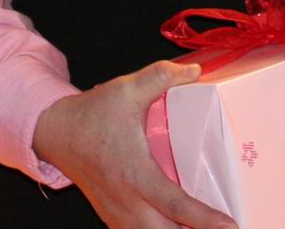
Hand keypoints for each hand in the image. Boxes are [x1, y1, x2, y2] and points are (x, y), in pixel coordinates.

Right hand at [33, 61, 237, 228]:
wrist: (55, 132)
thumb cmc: (91, 113)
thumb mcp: (126, 89)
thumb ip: (161, 77)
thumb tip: (195, 71)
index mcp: (135, 174)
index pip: (176, 205)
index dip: (204, 219)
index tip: (230, 225)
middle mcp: (126, 201)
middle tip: (223, 227)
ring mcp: (116, 212)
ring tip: (202, 226)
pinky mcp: (110, 214)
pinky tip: (174, 225)